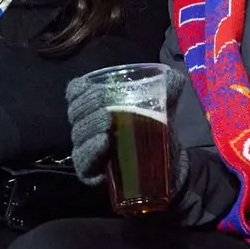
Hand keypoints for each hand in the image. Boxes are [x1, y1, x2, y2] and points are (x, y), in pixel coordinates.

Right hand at [65, 65, 187, 186]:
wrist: (169, 162)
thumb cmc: (157, 127)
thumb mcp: (163, 105)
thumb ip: (169, 87)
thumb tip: (174, 75)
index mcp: (97, 105)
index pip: (76, 92)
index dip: (78, 89)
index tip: (90, 86)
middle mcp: (87, 126)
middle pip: (76, 113)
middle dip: (87, 106)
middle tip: (105, 105)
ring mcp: (88, 150)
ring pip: (79, 136)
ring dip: (90, 126)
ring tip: (106, 121)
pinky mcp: (92, 173)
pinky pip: (83, 163)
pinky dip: (90, 151)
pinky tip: (103, 142)